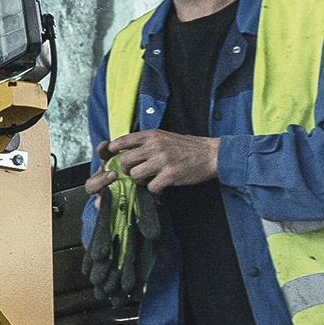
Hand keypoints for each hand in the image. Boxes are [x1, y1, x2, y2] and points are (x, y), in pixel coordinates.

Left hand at [101, 129, 217, 192]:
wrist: (210, 154)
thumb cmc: (188, 147)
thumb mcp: (165, 137)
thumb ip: (148, 142)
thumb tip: (129, 150)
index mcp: (152, 135)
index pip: (123, 140)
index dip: (114, 150)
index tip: (113, 156)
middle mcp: (155, 146)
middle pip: (125, 161)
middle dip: (128, 170)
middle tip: (136, 173)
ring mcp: (162, 161)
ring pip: (135, 175)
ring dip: (140, 181)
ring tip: (149, 179)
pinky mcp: (170, 175)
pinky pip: (151, 187)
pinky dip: (154, 189)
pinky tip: (161, 185)